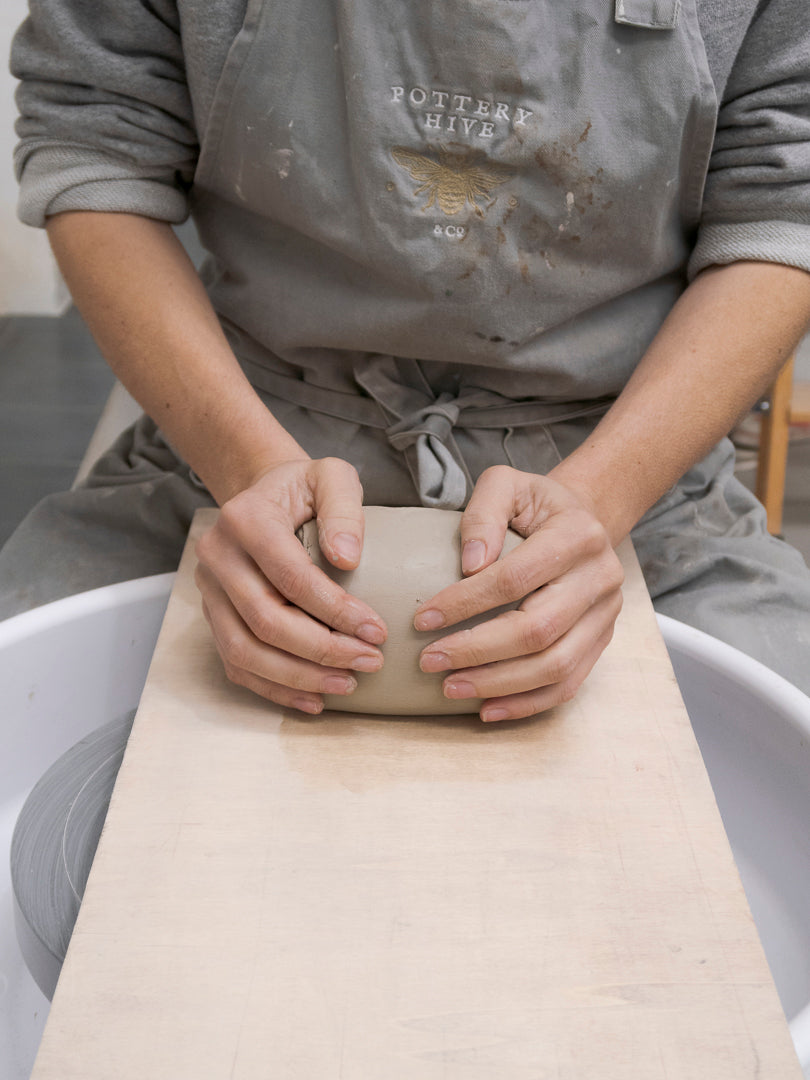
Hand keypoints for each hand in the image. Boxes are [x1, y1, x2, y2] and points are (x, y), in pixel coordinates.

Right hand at [194, 457, 386, 711]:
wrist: (264, 495)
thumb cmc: (304, 490)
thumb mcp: (332, 477)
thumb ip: (344, 508)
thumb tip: (347, 559)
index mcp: (244, 519)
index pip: (290, 576)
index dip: (334, 610)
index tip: (376, 630)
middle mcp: (217, 557)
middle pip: (264, 621)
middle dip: (322, 650)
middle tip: (370, 661)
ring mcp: (210, 591)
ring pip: (244, 652)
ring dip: (299, 678)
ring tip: (347, 684)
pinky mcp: (214, 617)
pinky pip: (236, 665)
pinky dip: (274, 689)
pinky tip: (314, 700)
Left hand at [415, 466, 623, 720]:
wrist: (584, 521)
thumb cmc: (534, 507)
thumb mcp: (506, 485)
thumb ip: (484, 513)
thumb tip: (470, 564)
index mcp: (579, 535)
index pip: (517, 577)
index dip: (466, 602)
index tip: (422, 619)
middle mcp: (601, 578)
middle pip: (538, 629)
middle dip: (477, 651)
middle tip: (429, 661)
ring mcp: (606, 616)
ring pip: (555, 666)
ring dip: (498, 684)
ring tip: (450, 687)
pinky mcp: (601, 642)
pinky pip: (567, 685)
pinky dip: (526, 703)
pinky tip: (486, 709)